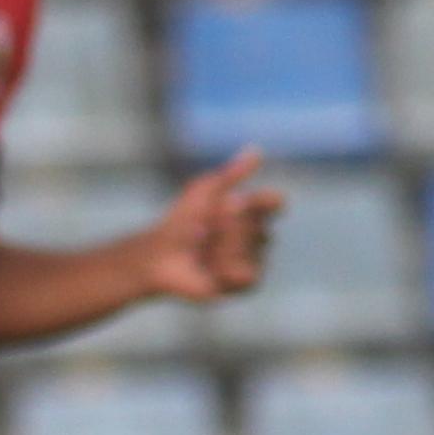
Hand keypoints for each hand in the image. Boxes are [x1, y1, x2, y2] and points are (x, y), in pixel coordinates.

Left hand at [145, 149, 284, 304]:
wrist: (159, 255)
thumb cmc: (180, 221)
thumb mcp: (204, 191)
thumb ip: (232, 173)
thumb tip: (257, 150)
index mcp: (251, 212)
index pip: (273, 203)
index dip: (263, 202)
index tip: (236, 200)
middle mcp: (256, 235)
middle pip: (259, 225)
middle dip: (226, 225)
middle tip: (201, 230)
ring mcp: (252, 259)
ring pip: (253, 249)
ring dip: (223, 245)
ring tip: (201, 248)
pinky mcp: (244, 284)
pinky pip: (248, 273)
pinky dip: (225, 267)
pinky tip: (208, 267)